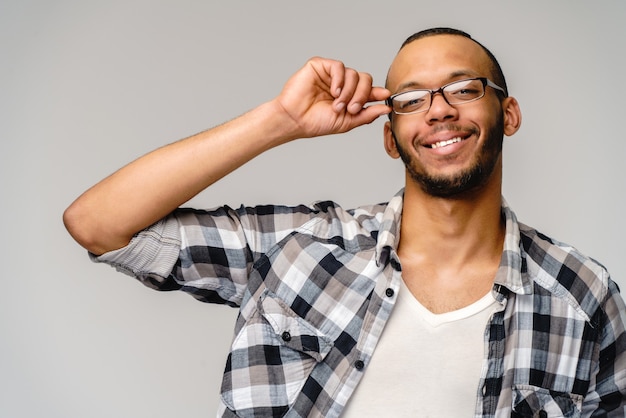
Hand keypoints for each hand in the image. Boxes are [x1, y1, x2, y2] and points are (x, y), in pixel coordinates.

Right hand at [274, 57, 390, 138]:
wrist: (295, 120)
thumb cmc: (316, 122)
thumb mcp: (347, 122)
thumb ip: (367, 114)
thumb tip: (386, 108)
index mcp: (349, 96)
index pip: (369, 90)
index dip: (378, 92)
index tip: (385, 96)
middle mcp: (342, 84)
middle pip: (365, 79)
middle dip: (362, 95)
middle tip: (352, 109)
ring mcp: (331, 75)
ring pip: (354, 74)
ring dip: (349, 92)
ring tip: (337, 105)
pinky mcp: (320, 66)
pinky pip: (339, 67)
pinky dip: (340, 79)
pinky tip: (334, 91)